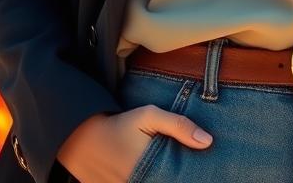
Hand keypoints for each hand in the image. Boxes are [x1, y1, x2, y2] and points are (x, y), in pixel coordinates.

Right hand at [56, 107, 212, 182]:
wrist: (83, 140)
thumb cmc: (120, 125)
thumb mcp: (149, 116)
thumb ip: (178, 125)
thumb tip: (208, 141)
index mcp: (149, 171)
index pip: (178, 179)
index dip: (190, 174)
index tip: (201, 168)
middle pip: (168, 181)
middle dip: (178, 176)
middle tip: (188, 167)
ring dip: (164, 177)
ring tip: (170, 168)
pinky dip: (151, 179)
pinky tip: (156, 172)